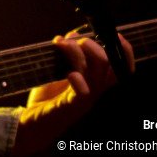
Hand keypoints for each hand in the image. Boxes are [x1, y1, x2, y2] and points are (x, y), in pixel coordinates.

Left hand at [15, 31, 133, 154]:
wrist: (31, 122)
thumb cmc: (47, 96)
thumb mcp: (58, 70)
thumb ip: (68, 54)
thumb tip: (69, 35)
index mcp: (96, 82)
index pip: (122, 68)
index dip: (125, 51)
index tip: (115, 34)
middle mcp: (95, 91)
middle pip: (109, 65)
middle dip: (93, 45)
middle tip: (74, 39)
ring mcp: (84, 100)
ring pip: (94, 73)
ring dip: (78, 53)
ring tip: (61, 45)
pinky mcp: (71, 107)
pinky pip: (83, 93)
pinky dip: (78, 80)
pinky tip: (68, 73)